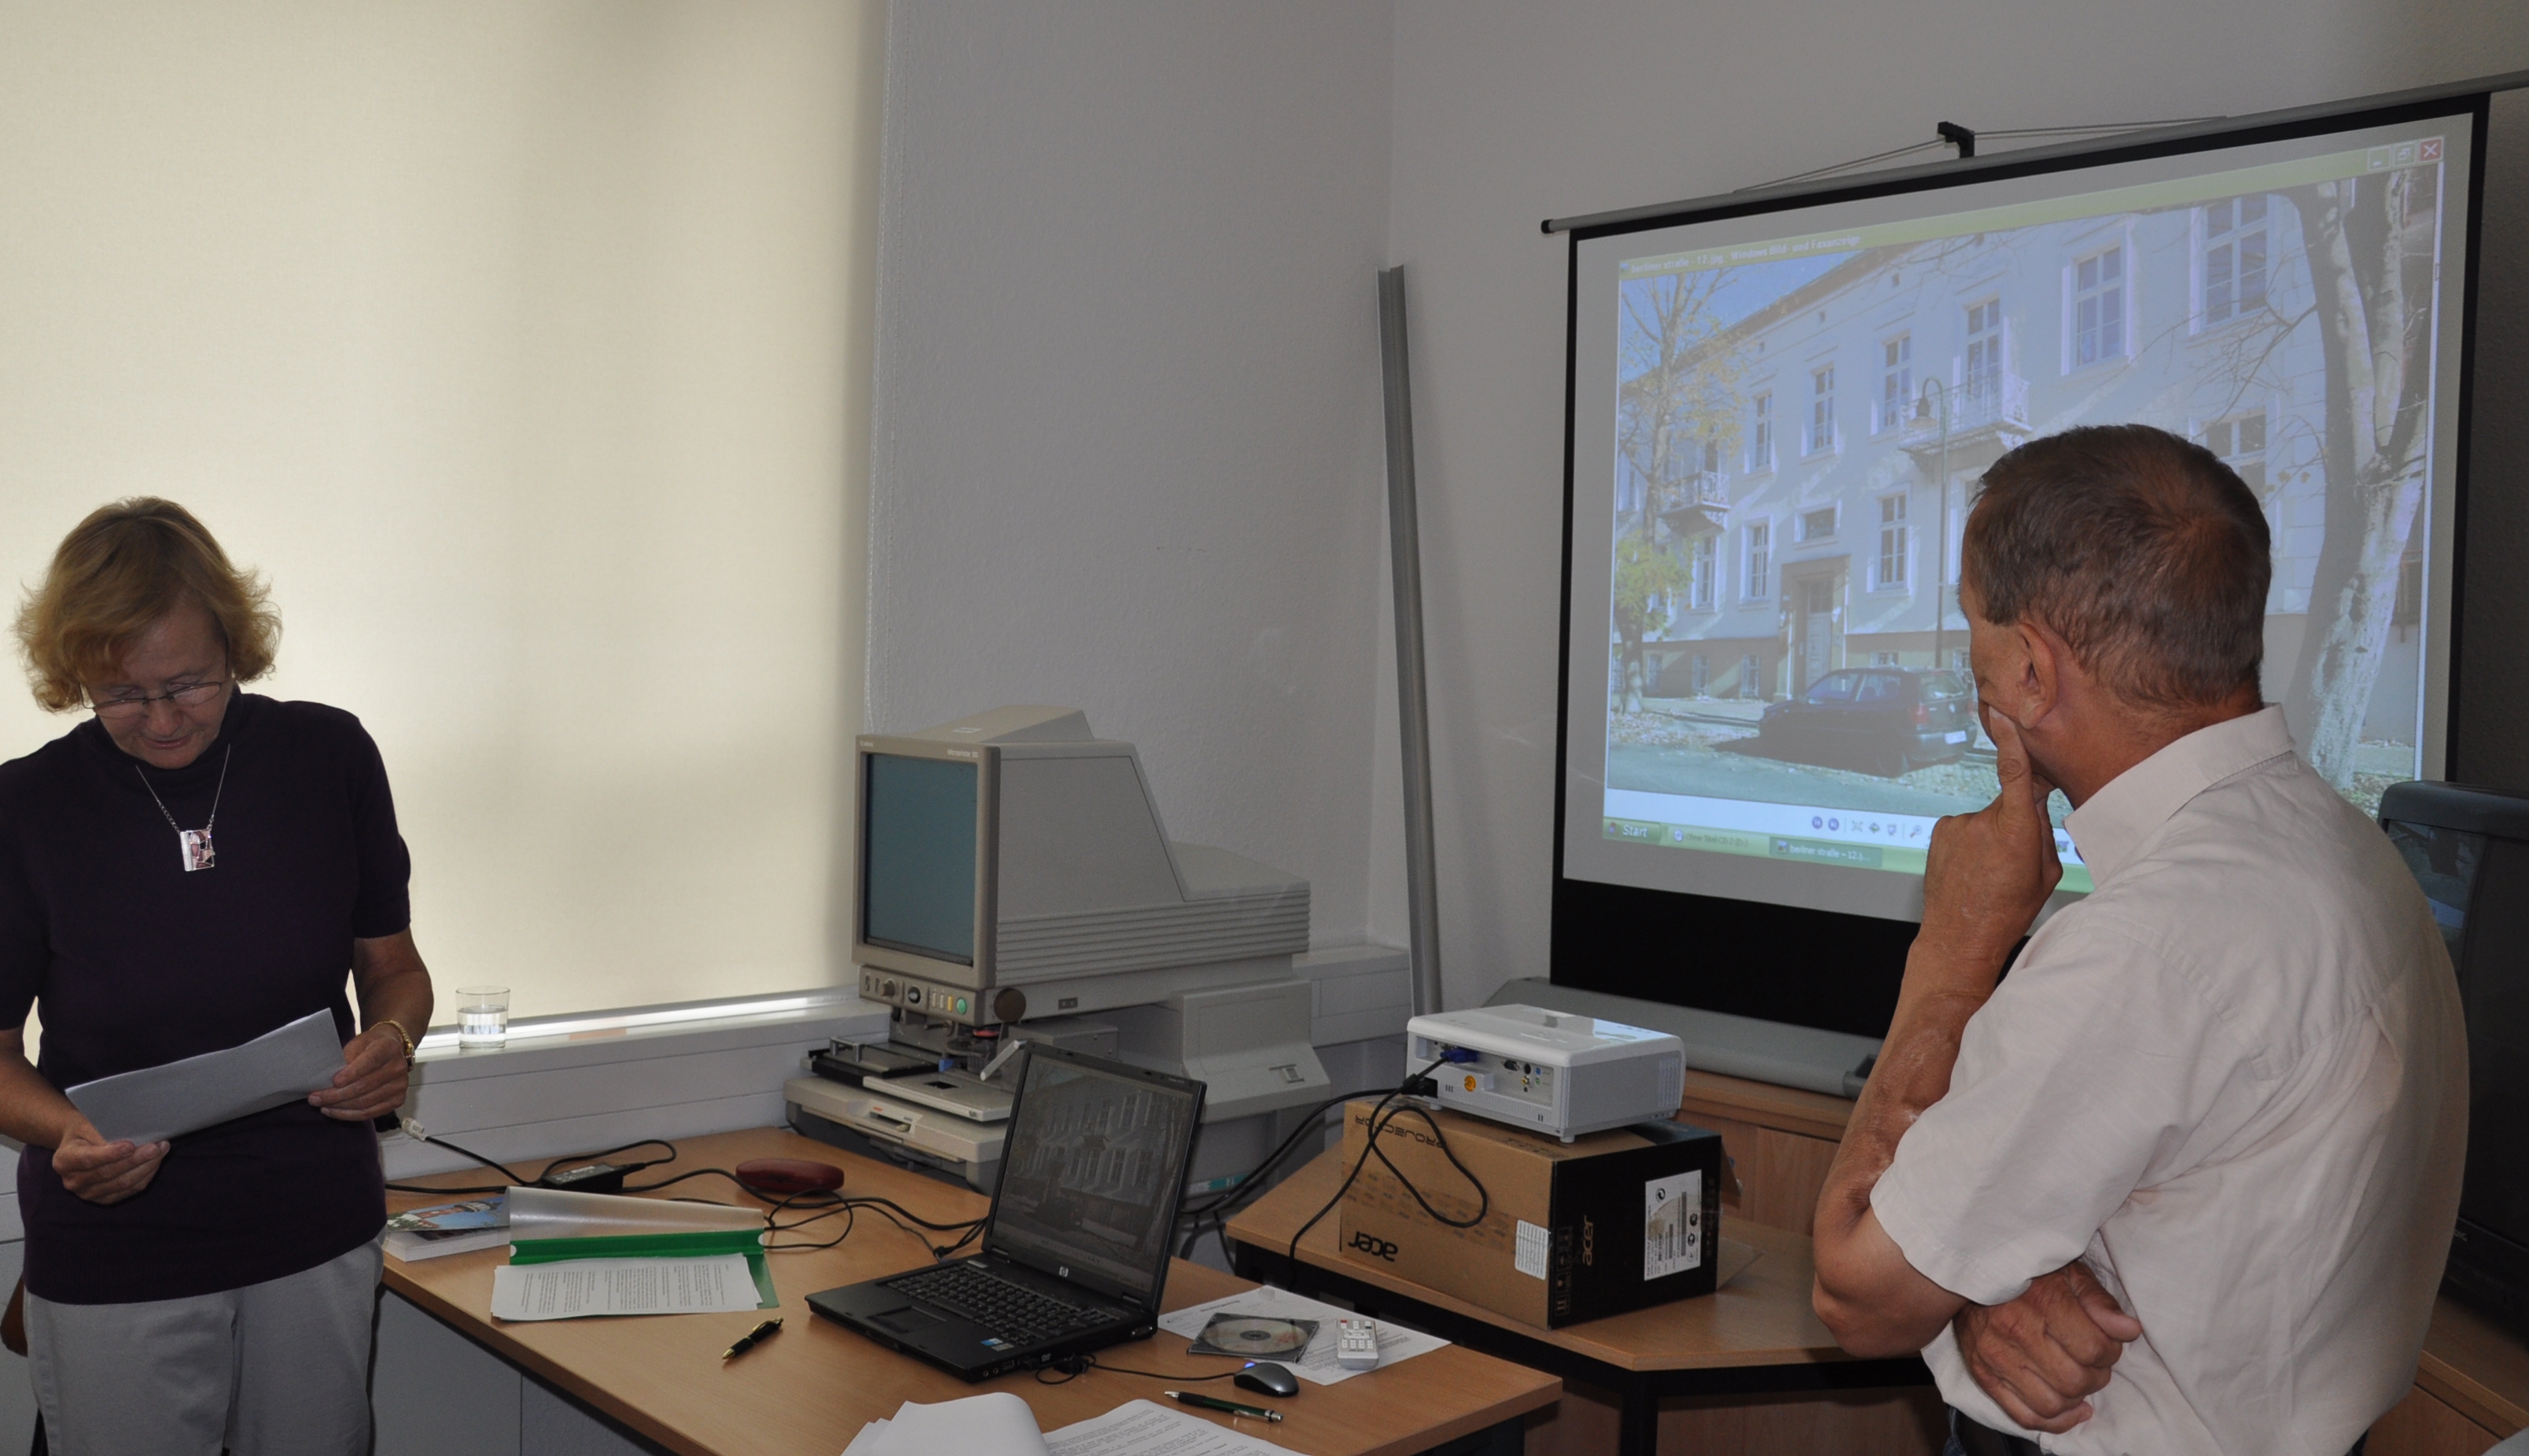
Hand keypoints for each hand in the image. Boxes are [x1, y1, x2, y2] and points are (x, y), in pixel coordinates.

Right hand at [51, 1117, 167, 1204]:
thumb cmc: (85, 1130)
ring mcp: (88, 1193)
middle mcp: (72, 1181)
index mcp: (64, 1161)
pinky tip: (156, 1162)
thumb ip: (103, 1132)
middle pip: (108, 1173)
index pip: (88, 1160)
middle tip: (156, 1146)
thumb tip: (132, 1137)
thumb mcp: (87, 1124)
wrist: (79, 1144)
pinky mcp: (104, 1199)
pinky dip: (146, 1175)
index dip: (111, 1154)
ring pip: (122, 1184)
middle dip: (136, 1159)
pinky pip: (130, 1190)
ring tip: (162, 1150)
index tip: (131, 1145)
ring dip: (146, 1167)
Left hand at [308, 1025, 411, 1121]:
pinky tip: (334, 1111)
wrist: (390, 1051)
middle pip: (365, 1086)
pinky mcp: (398, 1100)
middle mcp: (398, 1067)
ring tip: (321, 1105)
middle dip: (336, 1095)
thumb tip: (326, 1079)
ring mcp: (400, 1086)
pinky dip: (348, 1115)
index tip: (333, 1082)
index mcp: (388, 1048)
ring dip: (339, 1107)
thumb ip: (345, 1058)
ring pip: (365, 1103)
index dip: (352, 1073)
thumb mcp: (357, 1043)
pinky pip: (369, 1113)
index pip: (370, 1062)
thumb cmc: (368, 1047)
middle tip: (315, 1098)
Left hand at [1914, 706, 2063, 993]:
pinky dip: (1971, 842)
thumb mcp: (2046, 873)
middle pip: (2011, 804)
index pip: (2017, 773)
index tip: (2006, 715)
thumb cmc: (2008, 910)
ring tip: (1988, 872)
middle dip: (2018, 822)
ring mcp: (1958, 825)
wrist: (1960, 938)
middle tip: (2013, 860)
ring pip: (1987, 818)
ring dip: (1991, 836)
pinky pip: (1965, 827)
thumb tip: (2035, 809)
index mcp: (2017, 830)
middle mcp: (1984, 822)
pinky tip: (1970, 869)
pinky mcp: (1940, 831)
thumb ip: (2044, 834)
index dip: (2013, 742)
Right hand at [1954, 1262, 2143, 1433]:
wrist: (1973, 1278)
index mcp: (2040, 1301)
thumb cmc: (2029, 1276)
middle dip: (2096, 1375)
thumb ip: (2100, 1302)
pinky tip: (2070, 1407)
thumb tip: (2129, 1330)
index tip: (2107, 1343)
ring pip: (2053, 1404)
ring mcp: (1996, 1357)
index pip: (2093, 1349)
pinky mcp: (1984, 1376)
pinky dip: (2055, 1421)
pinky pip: (2025, 1416)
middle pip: (2075, 1380)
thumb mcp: (2069, 1274)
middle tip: (2094, 1361)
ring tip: (2078, 1378)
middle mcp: (2014, 1331)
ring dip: (2076, 1397)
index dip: (2110, 1351)